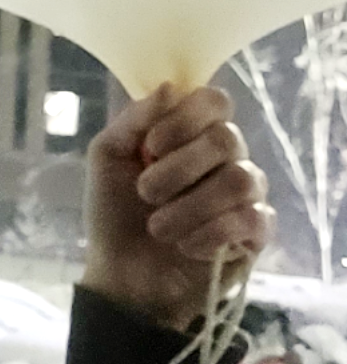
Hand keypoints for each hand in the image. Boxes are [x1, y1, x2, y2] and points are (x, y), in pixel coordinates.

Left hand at [78, 84, 273, 332]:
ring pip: (241, 179)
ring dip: (189, 207)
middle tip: (146, 193)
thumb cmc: (114, 213)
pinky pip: (252, 219)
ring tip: (159, 228)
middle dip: (178, 168)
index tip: (149, 148)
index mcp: (192, 133)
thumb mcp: (107, 158)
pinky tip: (187, 247)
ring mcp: (246, 195)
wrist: (122, 277)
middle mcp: (226, 157)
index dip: (184, 119)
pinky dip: (210, 234)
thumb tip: (170, 86)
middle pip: (228, 138)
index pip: (214, 100)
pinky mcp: (256, 234)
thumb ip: (134, 120)